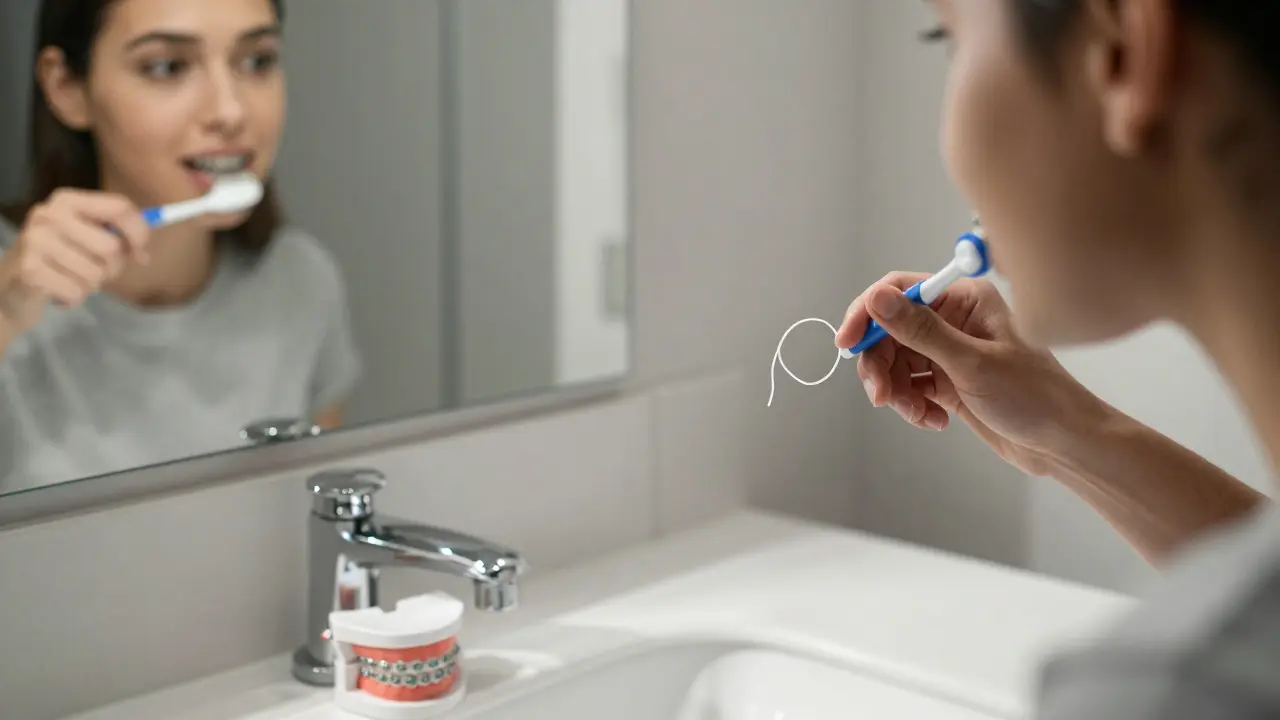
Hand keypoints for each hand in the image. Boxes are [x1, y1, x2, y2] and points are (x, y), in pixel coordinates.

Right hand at [0, 189, 149, 332]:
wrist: (9, 287)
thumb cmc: (57, 261)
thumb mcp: (85, 240)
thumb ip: (117, 238)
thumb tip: (143, 253)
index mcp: (66, 200)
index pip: (119, 207)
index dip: (139, 233)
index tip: (140, 253)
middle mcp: (48, 215)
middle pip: (111, 246)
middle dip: (112, 268)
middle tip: (96, 273)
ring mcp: (35, 241)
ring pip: (96, 273)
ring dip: (91, 285)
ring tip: (71, 279)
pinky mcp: (30, 270)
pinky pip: (77, 291)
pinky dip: (74, 298)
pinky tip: (57, 290)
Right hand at [835, 272, 1106, 476]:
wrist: (1063, 443)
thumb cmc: (1035, 397)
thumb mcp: (972, 363)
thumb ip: (921, 330)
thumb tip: (878, 299)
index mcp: (964, 299)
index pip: (898, 291)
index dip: (868, 314)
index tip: (848, 343)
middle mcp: (955, 319)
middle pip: (890, 332)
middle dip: (881, 365)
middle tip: (882, 397)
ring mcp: (950, 351)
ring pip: (896, 362)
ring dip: (897, 391)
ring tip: (917, 413)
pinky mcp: (949, 380)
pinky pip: (910, 386)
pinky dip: (913, 405)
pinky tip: (934, 420)